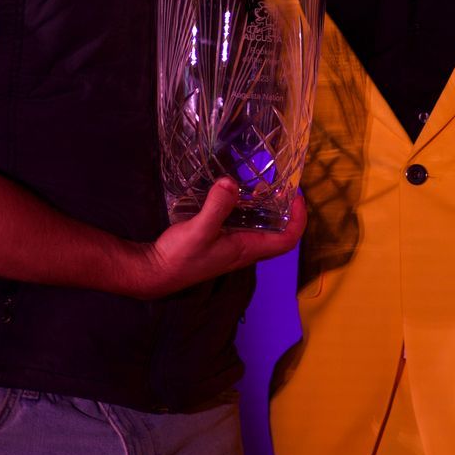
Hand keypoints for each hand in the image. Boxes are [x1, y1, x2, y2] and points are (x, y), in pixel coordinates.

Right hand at [129, 180, 305, 298]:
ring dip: (266, 209)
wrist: (156, 271)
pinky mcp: (219, 241)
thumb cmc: (181, 256)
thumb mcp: (199, 229)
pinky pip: (243, 225)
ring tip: (261, 184)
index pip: (287, 240)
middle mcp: (245, 250)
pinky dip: (246, 209)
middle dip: (285, 211)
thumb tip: (232, 182)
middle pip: (278, 234)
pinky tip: (233, 194)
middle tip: (281, 186)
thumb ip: (217, 206)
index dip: (299, 219)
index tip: (296, 195)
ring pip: (260, 229)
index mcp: (248, 249)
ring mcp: (232, 247)